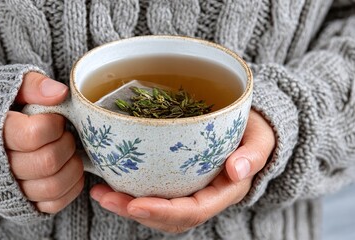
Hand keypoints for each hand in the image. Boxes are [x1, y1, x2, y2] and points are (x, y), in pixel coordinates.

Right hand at [4, 72, 84, 213]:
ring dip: (72, 166)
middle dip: (66, 144)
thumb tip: (59, 94)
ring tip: (68, 150)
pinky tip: (70, 168)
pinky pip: (54, 204)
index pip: (33, 135)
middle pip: (47, 162)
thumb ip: (33, 85)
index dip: (53, 125)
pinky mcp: (26, 202)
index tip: (55, 119)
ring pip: (52, 186)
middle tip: (64, 134)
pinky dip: (71, 187)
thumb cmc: (6, 107)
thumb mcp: (13, 86)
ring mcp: (12, 188)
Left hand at [90, 110, 274, 232]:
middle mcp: (203, 198)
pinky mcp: (177, 182)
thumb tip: (237, 170)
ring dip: (126, 205)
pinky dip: (131, 193)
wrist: (248, 131)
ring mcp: (188, 192)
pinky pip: (154, 195)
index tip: (135, 205)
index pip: (192, 210)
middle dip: (134, 211)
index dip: (163, 212)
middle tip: (105, 196)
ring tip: (100, 192)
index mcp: (223, 192)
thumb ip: (254, 154)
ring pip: (156, 210)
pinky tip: (110, 182)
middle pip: (168, 217)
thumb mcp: (260, 139)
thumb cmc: (254, 133)